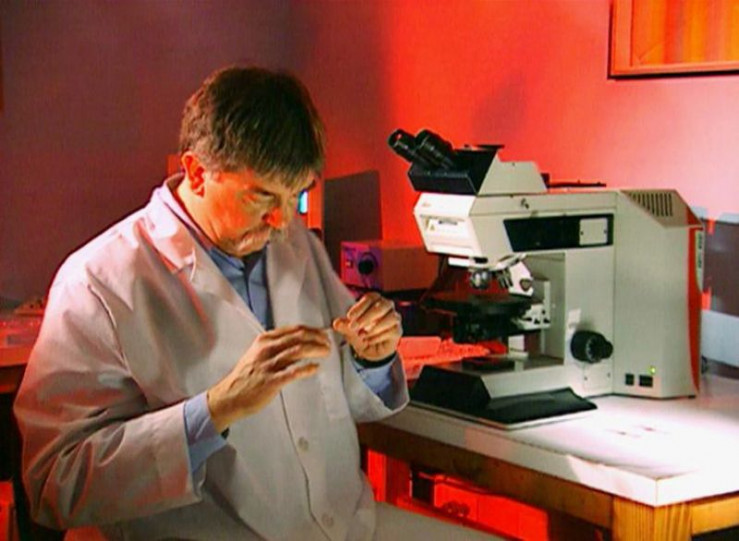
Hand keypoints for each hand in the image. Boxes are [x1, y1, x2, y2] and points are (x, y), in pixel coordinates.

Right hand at [207, 325, 329, 431]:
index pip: (295, 329)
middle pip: (299, 337)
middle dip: (318, 338)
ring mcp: (269, 365)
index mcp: (264, 340)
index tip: (324, 334)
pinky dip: (307, 368)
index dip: (313, 330)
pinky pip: (294, 372)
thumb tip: (297, 341)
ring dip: (316, 350)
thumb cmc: (245, 376)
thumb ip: (274, 345)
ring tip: (326, 353)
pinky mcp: (271, 381)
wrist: (229, 396)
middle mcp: (266, 349)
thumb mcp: (257, 353)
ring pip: (299, 351)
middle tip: (328, 344)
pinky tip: (315, 368)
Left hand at [332, 292, 401, 362]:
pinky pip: (392, 330)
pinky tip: (370, 340)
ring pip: (391, 317)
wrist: (371, 352)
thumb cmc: (361, 336)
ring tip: (362, 335)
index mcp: (373, 301)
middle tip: (354, 327)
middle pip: (382, 305)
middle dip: (367, 316)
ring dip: (375, 327)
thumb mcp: (350, 333)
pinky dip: (379, 336)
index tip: (350, 317)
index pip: (370, 298)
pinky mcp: (397, 330)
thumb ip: (345, 327)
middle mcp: (386, 306)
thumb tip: (336, 323)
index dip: (360, 306)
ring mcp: (394, 318)